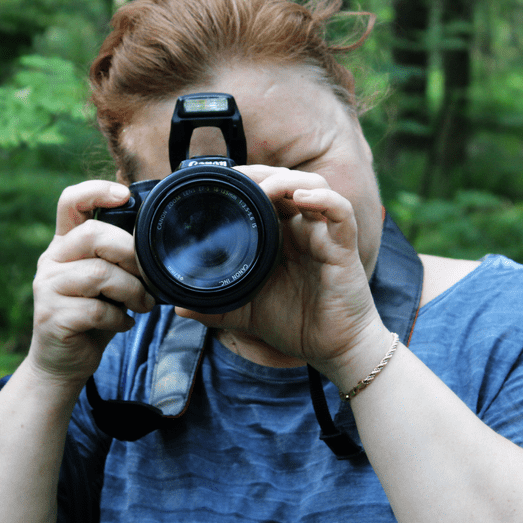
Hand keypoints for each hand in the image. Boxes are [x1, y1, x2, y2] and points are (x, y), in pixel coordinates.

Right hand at [29, 180, 156, 385]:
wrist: (63, 362)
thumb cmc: (93, 316)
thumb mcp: (106, 281)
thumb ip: (118, 258)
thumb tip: (157, 242)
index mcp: (65, 244)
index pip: (71, 202)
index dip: (96, 191)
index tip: (124, 196)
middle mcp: (51, 260)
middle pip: (94, 236)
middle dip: (131, 254)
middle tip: (148, 278)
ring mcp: (47, 287)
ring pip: (100, 274)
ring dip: (132, 291)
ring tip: (143, 305)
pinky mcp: (52, 316)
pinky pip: (97, 309)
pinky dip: (119, 318)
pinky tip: (122, 324)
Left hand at [176, 166, 384, 378]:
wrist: (333, 349)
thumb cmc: (297, 324)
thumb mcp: (247, 312)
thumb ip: (216, 307)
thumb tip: (178, 307)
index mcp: (282, 236)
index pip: (266, 193)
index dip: (246, 180)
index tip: (219, 180)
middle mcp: (303, 229)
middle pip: (287, 181)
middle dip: (261, 173)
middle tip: (236, 176)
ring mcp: (324, 235)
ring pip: (314, 186)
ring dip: (287, 180)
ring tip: (265, 188)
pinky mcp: (343, 247)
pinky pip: (340, 211)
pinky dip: (322, 199)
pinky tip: (301, 197)